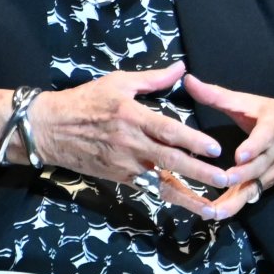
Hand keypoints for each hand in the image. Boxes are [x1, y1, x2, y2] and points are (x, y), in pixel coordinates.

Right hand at [26, 61, 235, 217]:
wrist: (50, 129)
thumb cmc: (85, 101)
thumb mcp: (118, 82)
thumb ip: (153, 79)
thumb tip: (181, 68)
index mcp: (132, 117)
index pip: (168, 131)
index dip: (192, 141)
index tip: (214, 149)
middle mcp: (131, 144)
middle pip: (170, 161)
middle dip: (199, 172)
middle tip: (224, 179)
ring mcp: (125, 165)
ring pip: (161, 182)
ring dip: (188, 195)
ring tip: (212, 205)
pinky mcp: (119, 178)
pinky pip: (148, 189)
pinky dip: (168, 197)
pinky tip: (188, 204)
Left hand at [184, 75, 273, 219]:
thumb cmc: (272, 114)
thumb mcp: (249, 101)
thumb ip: (217, 94)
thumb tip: (188, 80)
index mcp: (273, 126)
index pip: (266, 136)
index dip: (255, 145)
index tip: (241, 155)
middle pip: (259, 166)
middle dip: (241, 175)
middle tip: (222, 180)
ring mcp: (272, 170)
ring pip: (254, 186)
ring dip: (235, 199)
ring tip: (215, 211)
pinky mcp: (267, 182)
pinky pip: (251, 196)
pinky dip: (235, 206)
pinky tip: (217, 215)